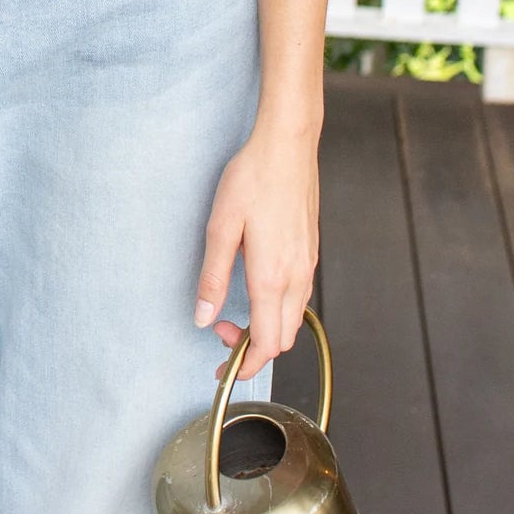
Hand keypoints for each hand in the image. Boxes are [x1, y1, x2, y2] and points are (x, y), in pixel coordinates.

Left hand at [194, 113, 319, 380]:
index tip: (222, 367)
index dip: (245, 364)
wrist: (288, 146)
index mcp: (272, 276)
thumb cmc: (252, 179)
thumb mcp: (220, 227)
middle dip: (253, 348)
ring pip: (293, 319)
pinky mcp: (310, 251)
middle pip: (283, 338)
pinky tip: (255, 289)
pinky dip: (278, 309)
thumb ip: (212, 277)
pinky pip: (299, 296)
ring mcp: (308, 264)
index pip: (267, 343)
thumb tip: (203, 317)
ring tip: (234, 312)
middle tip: (220, 331)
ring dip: (267, 328)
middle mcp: (297, 277)